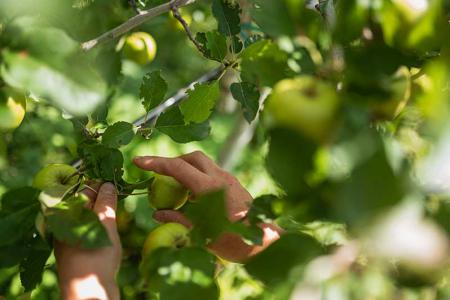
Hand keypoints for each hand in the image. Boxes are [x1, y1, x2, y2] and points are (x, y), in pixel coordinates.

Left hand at [55, 183, 121, 299]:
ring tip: (118, 208)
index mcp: (64, 214)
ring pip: (87, 217)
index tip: (115, 179)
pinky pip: (87, 230)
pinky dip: (99, 225)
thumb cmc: (95, 254)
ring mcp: (69, 237)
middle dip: (101, 197)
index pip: (82, 189)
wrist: (89, 292)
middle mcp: (63, 224)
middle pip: (83, 203)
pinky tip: (110, 227)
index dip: (99, 183)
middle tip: (120, 191)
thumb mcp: (104, 222)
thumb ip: (106, 201)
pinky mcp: (76, 249)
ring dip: (102, 211)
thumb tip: (107, 184)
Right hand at [133, 151, 281, 261]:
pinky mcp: (234, 183)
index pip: (177, 167)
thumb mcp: (202, 234)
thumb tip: (157, 214)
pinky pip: (211, 172)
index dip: (155, 163)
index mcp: (209, 188)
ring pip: (203, 163)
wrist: (265, 241)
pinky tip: (194, 196)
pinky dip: (198, 177)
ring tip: (176, 188)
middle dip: (173, 162)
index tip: (138, 160)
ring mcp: (229, 178)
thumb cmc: (235, 241)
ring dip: (186, 168)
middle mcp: (220, 177)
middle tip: (159, 175)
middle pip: (192, 157)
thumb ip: (178, 220)